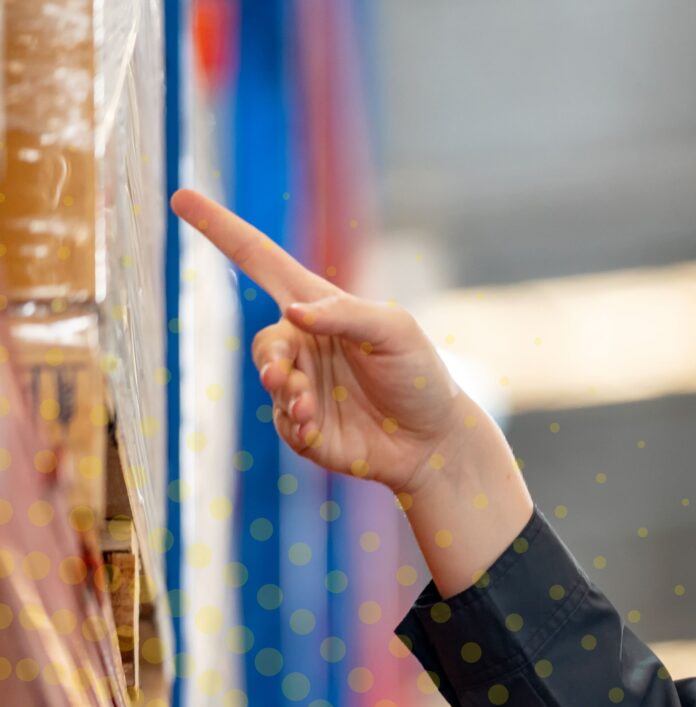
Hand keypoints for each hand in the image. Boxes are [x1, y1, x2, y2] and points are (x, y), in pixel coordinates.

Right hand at [170, 188, 470, 495]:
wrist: (435, 440)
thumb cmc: (419, 375)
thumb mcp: (395, 332)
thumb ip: (346, 315)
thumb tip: (292, 312)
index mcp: (322, 308)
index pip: (261, 262)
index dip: (222, 230)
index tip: (181, 197)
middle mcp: (304, 343)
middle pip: (264, 342)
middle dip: (272, 358)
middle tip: (284, 376)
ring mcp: (300, 385)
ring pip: (269, 381)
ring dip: (286, 391)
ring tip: (309, 406)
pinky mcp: (302, 426)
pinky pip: (281, 422)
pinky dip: (296, 422)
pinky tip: (318, 427)